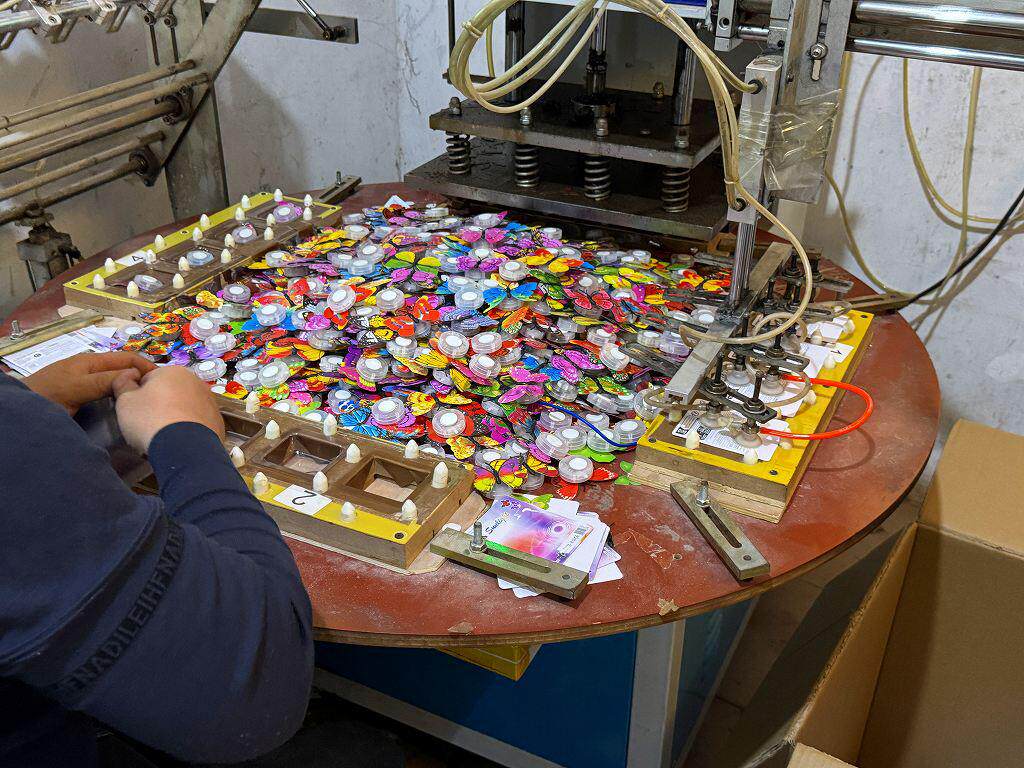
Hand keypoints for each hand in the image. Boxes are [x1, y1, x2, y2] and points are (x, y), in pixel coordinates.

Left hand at [24, 351, 156, 414]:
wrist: (22, 411)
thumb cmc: (48, 396)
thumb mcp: (79, 387)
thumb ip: (106, 381)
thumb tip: (137, 376)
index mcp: (91, 361)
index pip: (127, 358)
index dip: (146, 366)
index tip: (164, 381)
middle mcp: (91, 368)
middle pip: (123, 368)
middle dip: (142, 375)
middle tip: (160, 392)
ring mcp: (85, 381)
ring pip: (116, 380)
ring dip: (131, 386)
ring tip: (147, 399)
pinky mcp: (81, 395)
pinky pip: (107, 391)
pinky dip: (120, 395)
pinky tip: (126, 405)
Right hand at [112, 365, 225, 452]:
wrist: (184, 448)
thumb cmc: (150, 419)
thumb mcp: (125, 400)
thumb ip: (123, 384)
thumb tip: (128, 375)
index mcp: (173, 371)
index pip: (149, 380)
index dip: (138, 396)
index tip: (135, 411)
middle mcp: (196, 382)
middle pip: (169, 393)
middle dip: (159, 406)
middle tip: (148, 425)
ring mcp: (210, 402)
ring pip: (184, 408)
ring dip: (174, 418)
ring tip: (164, 436)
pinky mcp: (218, 421)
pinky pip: (197, 423)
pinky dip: (188, 430)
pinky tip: (179, 442)